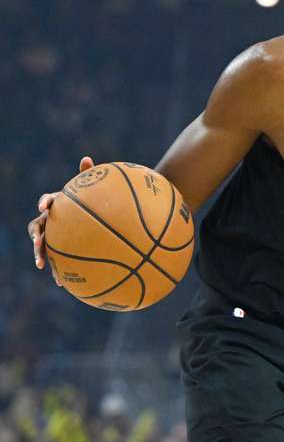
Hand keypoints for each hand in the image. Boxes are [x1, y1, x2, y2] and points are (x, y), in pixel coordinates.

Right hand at [26, 156, 93, 281]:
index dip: (44, 201)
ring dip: (40, 254)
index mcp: (58, 204)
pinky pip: (56, 259)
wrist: (91, 217)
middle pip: (36, 227)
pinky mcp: (59, 248)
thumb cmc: (89, 201)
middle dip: (35, 236)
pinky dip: (57, 270)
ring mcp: (52, 234)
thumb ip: (86, 175)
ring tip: (42, 264)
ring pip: (42, 245)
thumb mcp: (88, 190)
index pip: (47, 200)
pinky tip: (62, 283)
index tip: (44, 205)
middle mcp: (50, 219)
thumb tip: (86, 158)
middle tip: (37, 242)